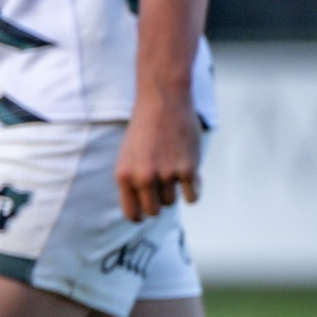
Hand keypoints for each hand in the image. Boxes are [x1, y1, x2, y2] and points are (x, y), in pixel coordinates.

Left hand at [116, 86, 201, 220]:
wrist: (162, 101)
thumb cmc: (144, 129)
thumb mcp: (128, 156)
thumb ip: (133, 182)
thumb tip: (145, 211)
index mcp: (123, 176)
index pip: (131, 213)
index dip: (140, 215)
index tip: (146, 211)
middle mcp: (142, 178)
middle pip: (154, 211)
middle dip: (158, 202)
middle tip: (162, 186)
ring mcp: (165, 175)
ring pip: (172, 202)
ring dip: (175, 190)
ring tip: (172, 168)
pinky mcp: (187, 170)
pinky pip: (192, 197)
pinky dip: (193, 190)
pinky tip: (190, 176)